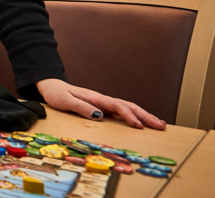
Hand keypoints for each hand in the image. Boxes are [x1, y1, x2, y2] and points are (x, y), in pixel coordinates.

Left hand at [36, 78, 166, 129]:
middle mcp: (102, 99)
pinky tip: (143, 122)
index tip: (139, 126)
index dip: (129, 116)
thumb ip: (81, 107)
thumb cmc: (57, 94)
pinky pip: (122, 111)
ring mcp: (104, 103)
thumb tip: (99, 116)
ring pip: (128, 108)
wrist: (52, 87)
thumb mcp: (65, 101)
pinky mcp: (102, 107)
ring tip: (160, 124)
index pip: (117, 106)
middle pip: (128, 106)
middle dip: (145, 116)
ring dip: (144, 115)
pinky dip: (135, 116)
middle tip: (161, 126)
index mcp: (95, 98)